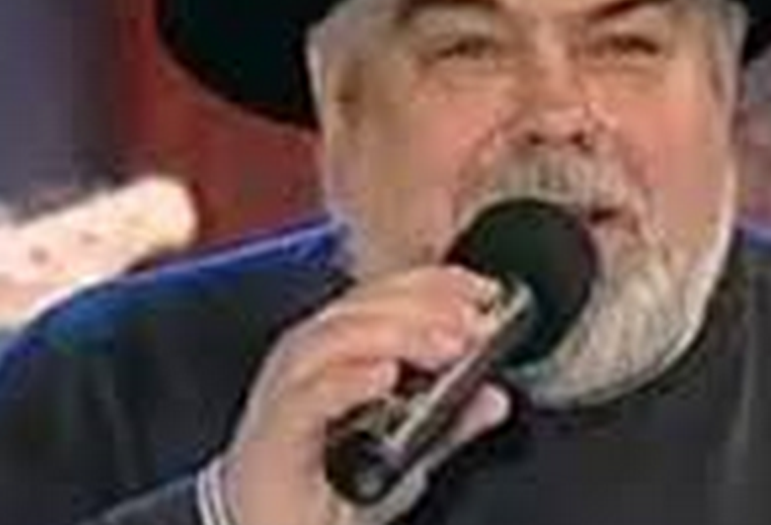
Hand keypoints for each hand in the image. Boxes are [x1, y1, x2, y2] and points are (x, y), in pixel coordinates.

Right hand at [219, 267, 512, 524]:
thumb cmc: (328, 486)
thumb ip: (450, 424)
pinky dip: (349, 381)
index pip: (387, 295)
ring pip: (336, 337)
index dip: (438, 284)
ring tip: (445, 348)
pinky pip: (308, 397)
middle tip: (472, 325)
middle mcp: (309, 357)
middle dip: (426, 307)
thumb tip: (496, 396)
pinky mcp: (274, 431)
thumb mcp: (407, 452)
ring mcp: (287, 390)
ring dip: (396, 335)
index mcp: (338, 348)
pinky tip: (386, 377)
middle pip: (364, 307)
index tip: (485, 292)